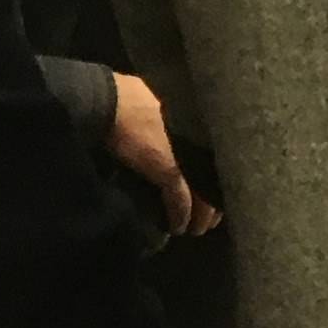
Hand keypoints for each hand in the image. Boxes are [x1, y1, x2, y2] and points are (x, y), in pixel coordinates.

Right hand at [107, 72, 217, 239]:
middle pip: (217, 179)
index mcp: (202, 127)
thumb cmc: (130, 98)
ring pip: (204, 195)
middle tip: (212, 219)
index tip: (219, 193)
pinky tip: (177, 227)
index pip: (219, 160)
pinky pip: (181, 202)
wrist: (108, 101)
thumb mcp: (164, 107)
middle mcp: (201, 142)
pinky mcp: (169, 171)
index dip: (220, 179)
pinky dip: (179, 216)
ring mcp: (187, 157)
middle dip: (215, 203)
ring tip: (196, 229)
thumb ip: (177, 123)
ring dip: (201, 216)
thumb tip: (178, 133)